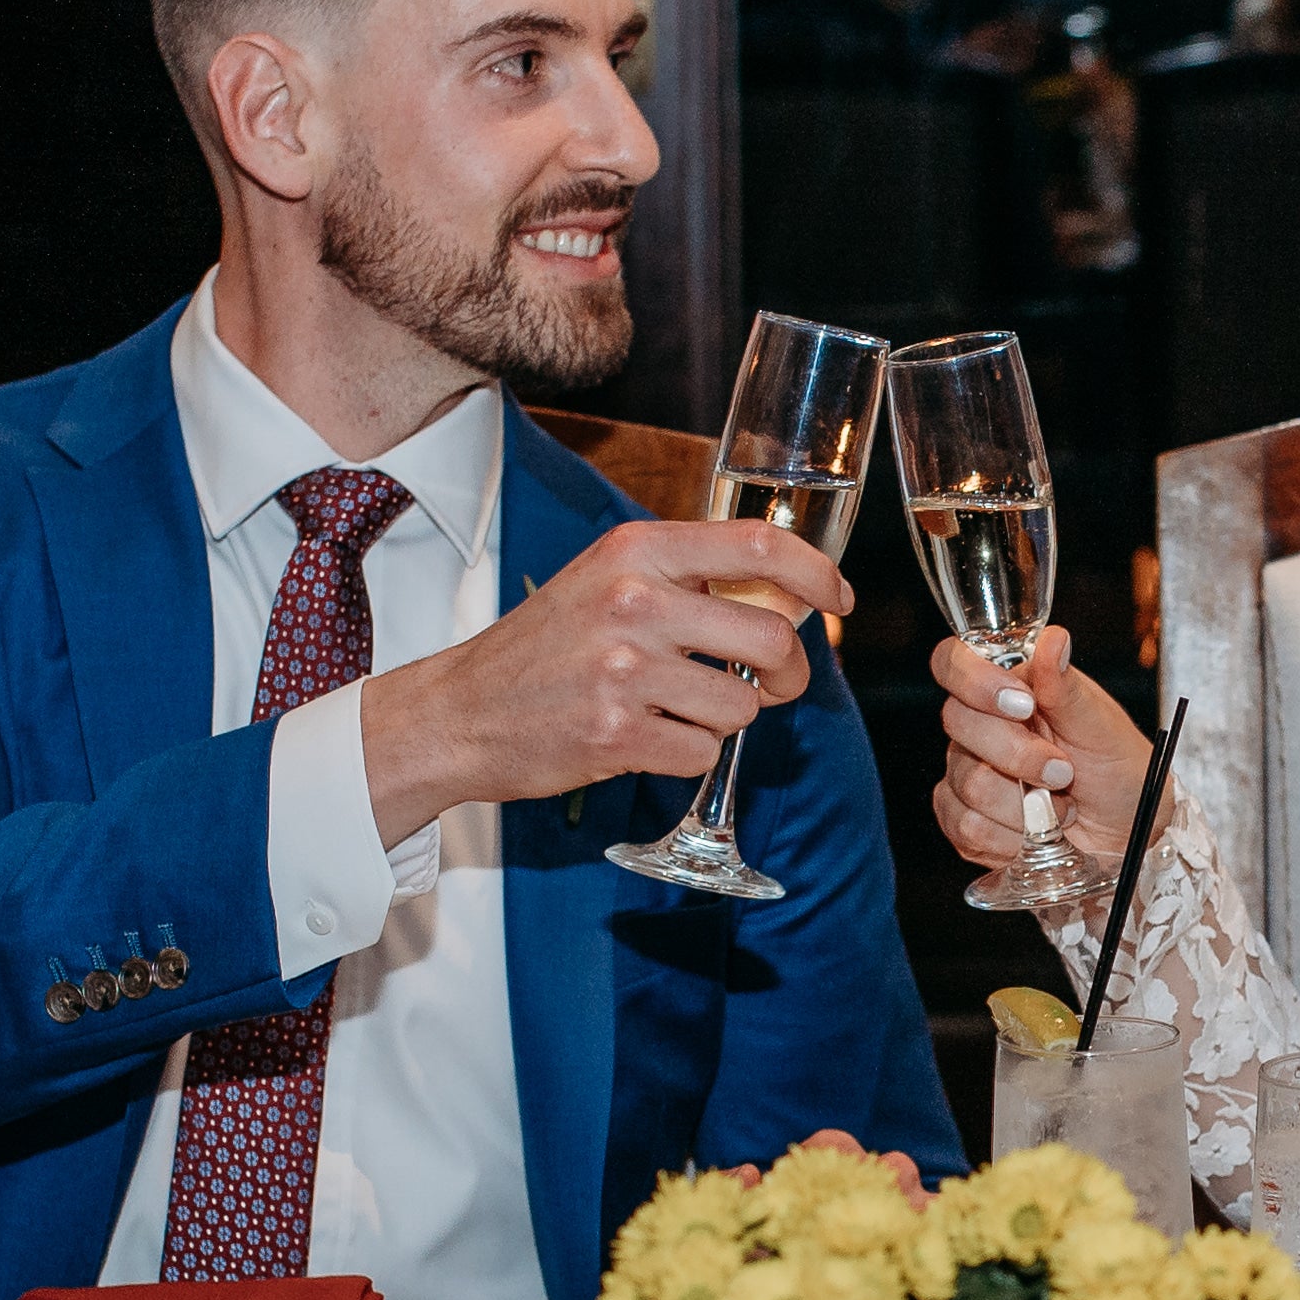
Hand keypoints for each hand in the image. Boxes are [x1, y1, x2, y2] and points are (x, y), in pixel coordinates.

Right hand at [358, 515, 847, 846]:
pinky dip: (686, 754)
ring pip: (743, 705)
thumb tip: (790, 594)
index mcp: (637, 550)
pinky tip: (644, 737)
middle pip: (773, 636)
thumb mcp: (609, 580)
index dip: (819, 574)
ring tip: (676, 709)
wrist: (459, 712)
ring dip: (725, 718)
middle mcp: (634, 601)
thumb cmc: (545, 648)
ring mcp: (624, 669)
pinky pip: (703, 752)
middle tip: (770, 683)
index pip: (760, 546)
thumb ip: (689, 577)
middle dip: (788, 671)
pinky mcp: (617, 733)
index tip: (839, 600)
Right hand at [925, 625, 1151, 883]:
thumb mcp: (1101, 726)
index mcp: (1009, 687)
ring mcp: (968, 773)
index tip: (1023, 705)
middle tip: (1063, 771)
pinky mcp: (967, 820)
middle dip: (1017, 755)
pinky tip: (1037, 833)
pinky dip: (1009, 837)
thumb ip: (1066, 687)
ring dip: (1023, 805)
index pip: (953, 663)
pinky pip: (965, 827)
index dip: (974, 681)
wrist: (1129, 831)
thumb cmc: (1119, 770)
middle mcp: (981, 726)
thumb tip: (1053, 640)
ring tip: (1061, 807)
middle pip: (957, 723)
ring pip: (966, 782)